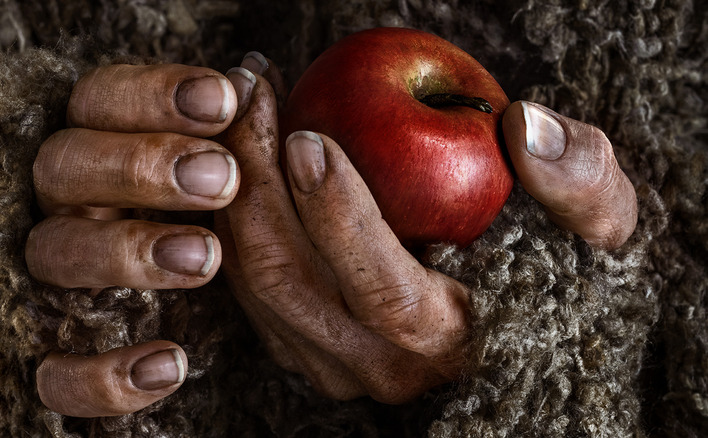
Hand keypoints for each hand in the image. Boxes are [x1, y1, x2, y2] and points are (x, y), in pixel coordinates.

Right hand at [26, 61, 253, 416]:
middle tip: (221, 176)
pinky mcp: (70, 353)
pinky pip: (57, 374)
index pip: (99, 98)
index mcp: (110, 146)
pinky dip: (103, 376)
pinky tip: (170, 364)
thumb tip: (261, 87)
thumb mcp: (247, 184)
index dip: (153, 94)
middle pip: (63, 165)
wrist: (234, 314)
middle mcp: (76, 206)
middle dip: (141, 164)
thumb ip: (247, 142)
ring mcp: (64, 279)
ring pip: (52, 253)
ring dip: (125, 251)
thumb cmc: (235, 225)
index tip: (226, 99)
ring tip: (206, 258)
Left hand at [216, 63, 637, 401]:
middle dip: (255, 178)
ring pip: (253, 282)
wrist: (510, 315)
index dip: (339, 216)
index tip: (307, 135)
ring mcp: (331, 361)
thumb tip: (525, 128)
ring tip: (240, 106)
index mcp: (453, 339)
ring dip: (234, 186)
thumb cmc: (552, 264)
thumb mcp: (594, 222)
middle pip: (289, 282)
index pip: (384, 290)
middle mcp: (381, 366)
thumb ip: (580, 179)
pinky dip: (236, 212)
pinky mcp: (301, 344)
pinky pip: (246, 282)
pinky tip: (245, 150)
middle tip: (251, 91)